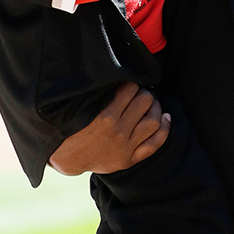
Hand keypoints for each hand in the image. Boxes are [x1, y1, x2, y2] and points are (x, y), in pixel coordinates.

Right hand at [49, 82, 170, 175]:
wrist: (67, 157)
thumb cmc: (73, 127)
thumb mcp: (82, 106)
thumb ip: (99, 92)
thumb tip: (117, 74)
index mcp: (105, 116)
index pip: (130, 88)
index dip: (132, 83)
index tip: (129, 85)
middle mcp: (118, 131)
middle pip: (145, 102)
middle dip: (144, 94)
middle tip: (141, 94)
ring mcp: (125, 147)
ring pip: (153, 121)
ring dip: (156, 108)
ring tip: (152, 104)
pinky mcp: (129, 159)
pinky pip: (154, 144)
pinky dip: (164, 129)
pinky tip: (166, 119)